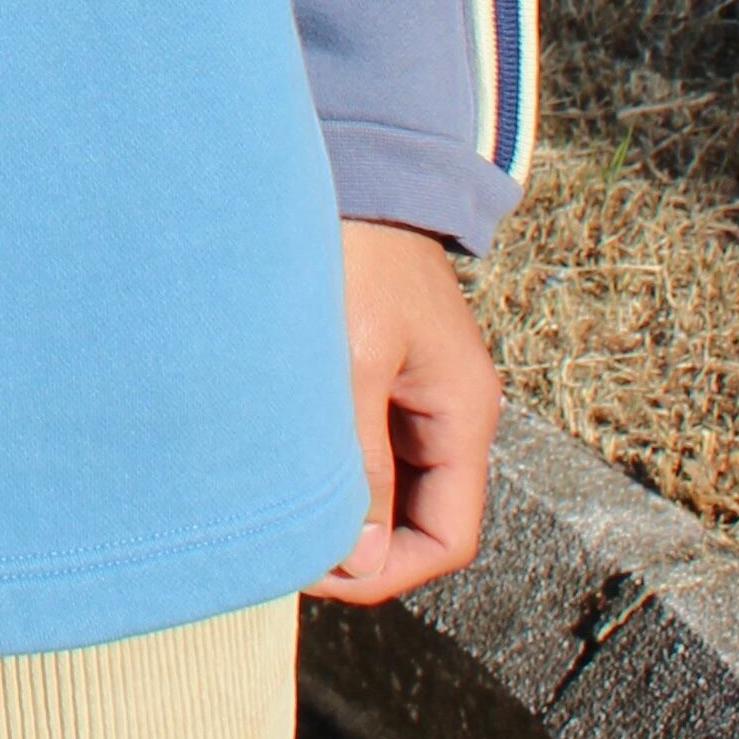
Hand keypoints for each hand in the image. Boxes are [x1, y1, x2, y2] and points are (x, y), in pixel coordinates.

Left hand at [311, 218, 501, 606]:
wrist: (354, 165)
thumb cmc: (355, 252)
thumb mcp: (354, 361)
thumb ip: (358, 460)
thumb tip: (356, 559)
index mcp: (462, 414)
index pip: (447, 539)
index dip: (387, 572)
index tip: (316, 570)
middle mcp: (449, 411)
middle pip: (417, 520)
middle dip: (357, 546)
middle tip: (282, 543)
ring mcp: (417, 391)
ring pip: (387, 486)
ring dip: (341, 506)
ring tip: (275, 506)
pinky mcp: (382, 371)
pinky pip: (366, 445)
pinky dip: (332, 466)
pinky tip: (282, 464)